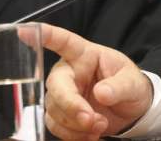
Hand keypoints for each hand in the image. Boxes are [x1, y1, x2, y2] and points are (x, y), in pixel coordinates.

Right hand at [39, 24, 152, 140]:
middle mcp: (70, 72)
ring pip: (54, 110)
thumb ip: (119, 86)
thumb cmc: (132, 86)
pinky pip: (56, 126)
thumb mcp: (133, 82)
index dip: (46, 36)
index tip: (27, 30)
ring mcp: (64, 94)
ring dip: (75, 123)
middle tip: (90, 119)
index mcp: (86, 55)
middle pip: (55, 86)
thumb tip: (102, 93)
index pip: (64, 42)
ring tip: (99, 126)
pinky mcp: (62, 114)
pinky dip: (72, 134)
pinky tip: (90, 135)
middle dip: (70, 105)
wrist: (133, 109)